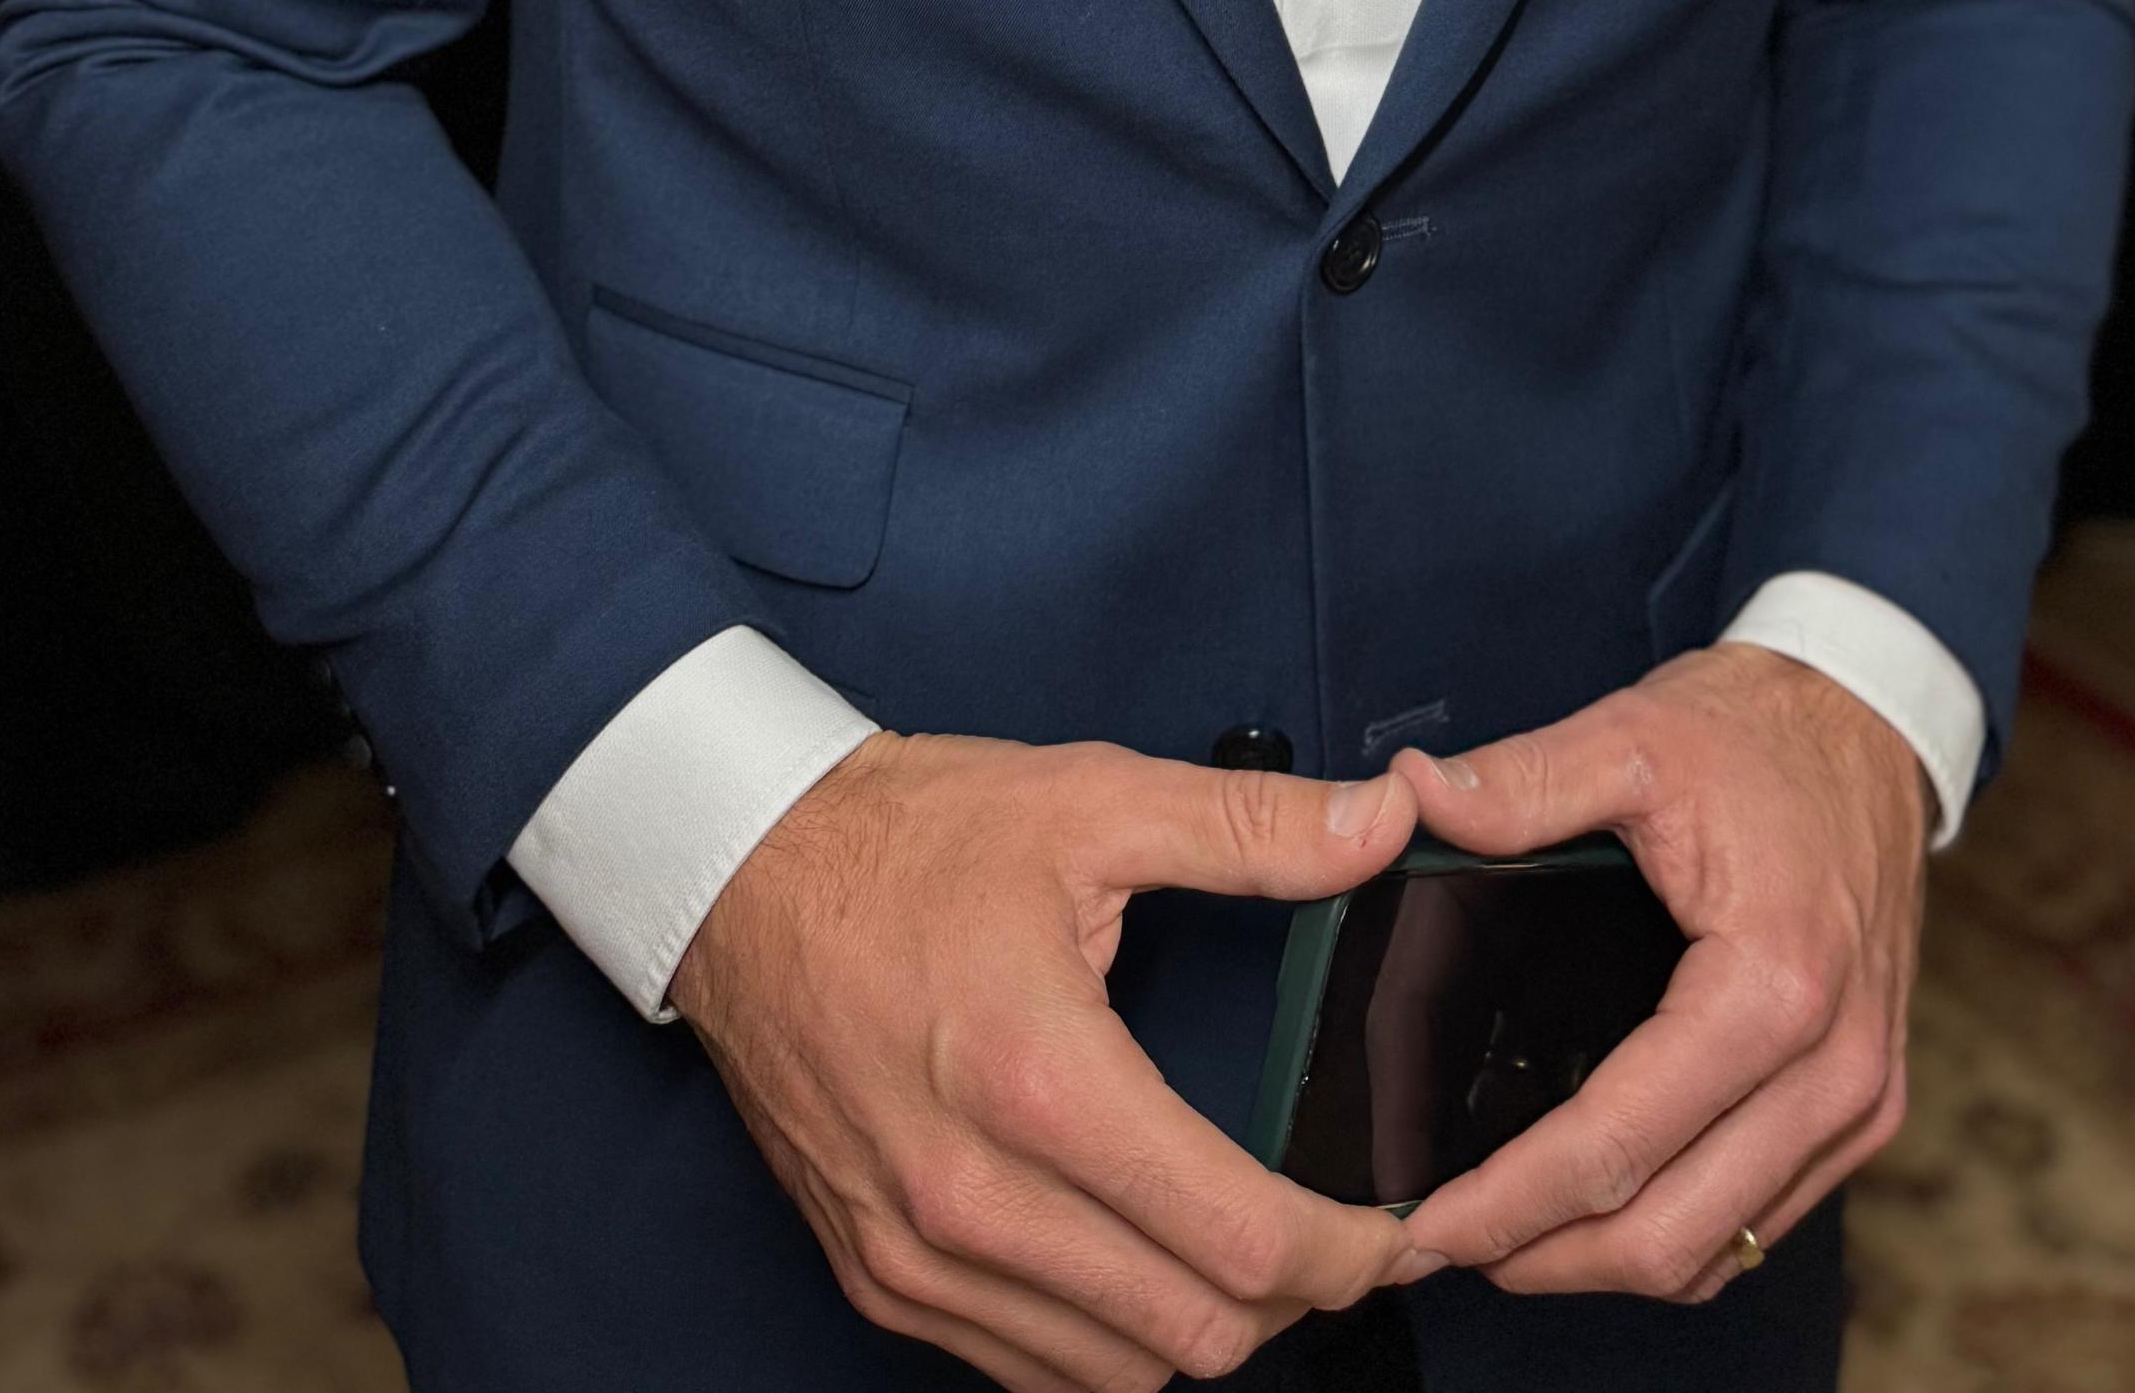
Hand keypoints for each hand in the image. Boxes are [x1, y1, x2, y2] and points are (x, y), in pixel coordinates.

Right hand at [671, 731, 1419, 1390]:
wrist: (740, 872)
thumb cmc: (911, 837)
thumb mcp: (1091, 799)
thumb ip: (1251, 828)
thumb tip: (1381, 826)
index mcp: (1042, 1081)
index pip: (1241, 1240)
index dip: (1349, 1252)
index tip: (1394, 1227)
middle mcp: (976, 1197)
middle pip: (1195, 1335)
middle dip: (1294, 1297)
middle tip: (1336, 1237)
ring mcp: (918, 1254)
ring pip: (1117, 1375)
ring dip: (1199, 1329)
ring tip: (1242, 1250)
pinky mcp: (879, 1276)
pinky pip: (1026, 1373)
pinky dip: (1103, 1346)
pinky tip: (1135, 1269)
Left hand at [1386, 647, 1927, 1300]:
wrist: (1870, 724)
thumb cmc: (1760, 734)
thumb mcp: (1631, 735)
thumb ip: (1520, 781)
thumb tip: (1412, 798)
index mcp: (1772, 984)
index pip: (1618, 1143)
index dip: (1509, 1201)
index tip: (1425, 1226)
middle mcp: (1832, 1067)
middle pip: (1668, 1233)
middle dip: (1543, 1257)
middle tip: (1445, 1245)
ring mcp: (1861, 1100)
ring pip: (1719, 1250)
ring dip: (1605, 1263)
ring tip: (1508, 1237)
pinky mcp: (1868, 1109)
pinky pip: (1763, 1219)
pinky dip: (1678, 1236)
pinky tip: (1604, 1207)